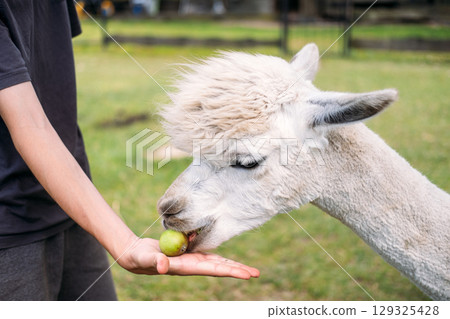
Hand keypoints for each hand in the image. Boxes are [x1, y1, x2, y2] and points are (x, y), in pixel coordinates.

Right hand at [118, 237, 259, 279]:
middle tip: (256, 273)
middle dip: (238, 270)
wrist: (138, 256)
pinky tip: (228, 256)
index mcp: (186, 267)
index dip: (230, 271)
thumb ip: (154, 261)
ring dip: (233, 265)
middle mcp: (193, 265)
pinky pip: (208, 252)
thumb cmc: (140, 258)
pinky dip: (219, 253)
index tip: (246, 274)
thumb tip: (162, 265)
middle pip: (220, 267)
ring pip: (217, 261)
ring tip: (250, 270)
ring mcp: (192, 259)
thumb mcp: (146, 258)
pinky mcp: (189, 253)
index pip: (213, 269)